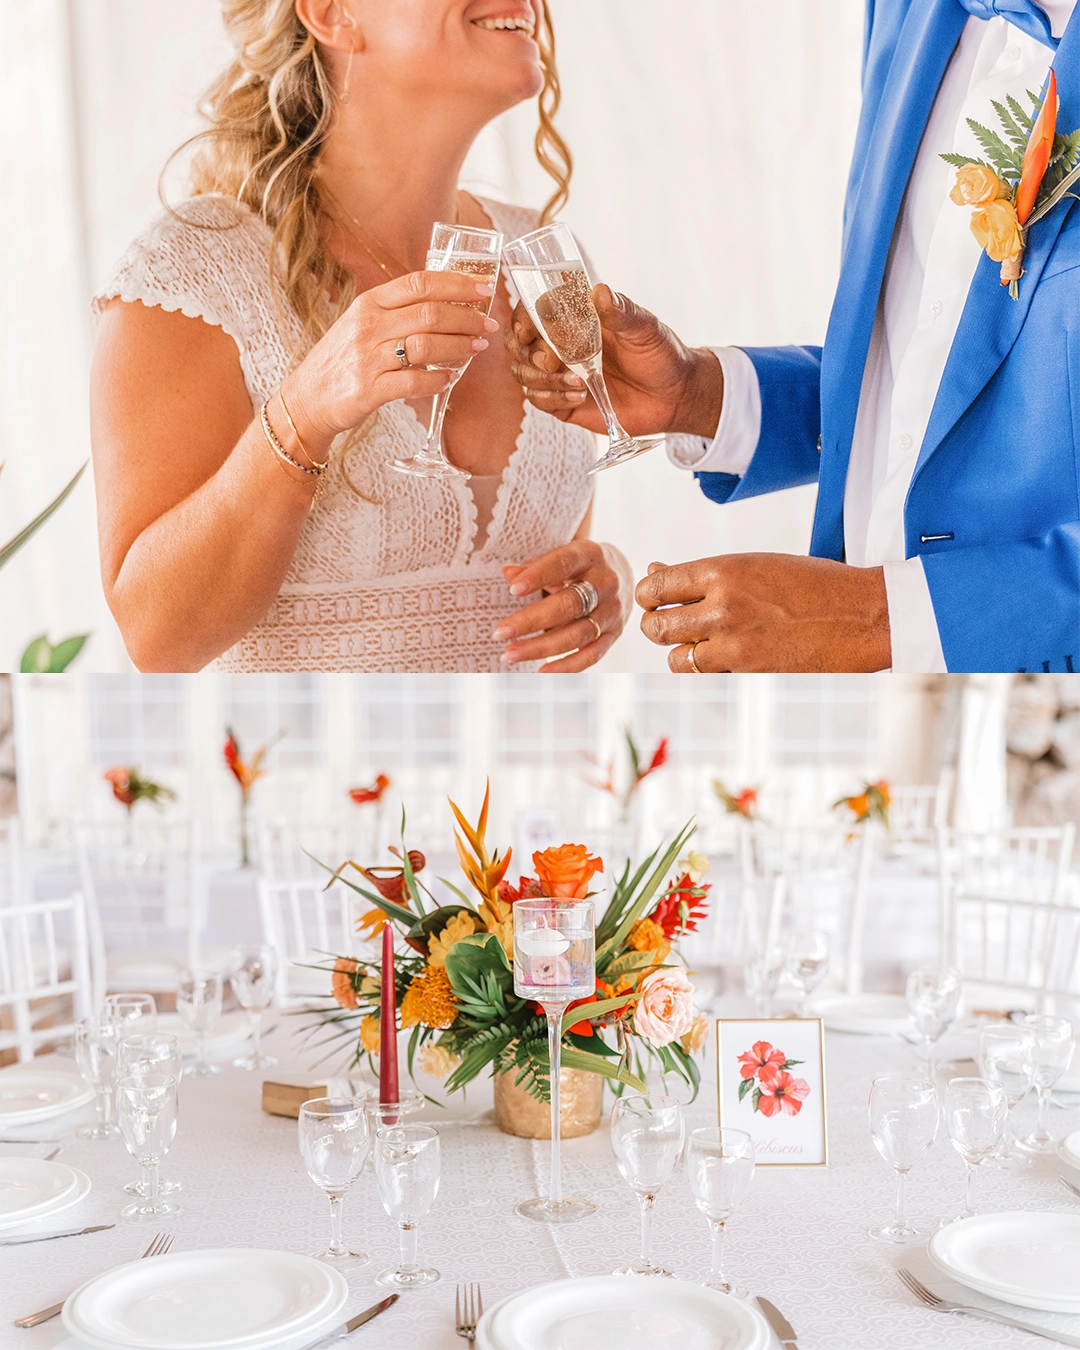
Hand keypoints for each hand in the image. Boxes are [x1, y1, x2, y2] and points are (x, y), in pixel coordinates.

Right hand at [283, 271, 499, 454]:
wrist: (307, 398)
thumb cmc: (342, 360)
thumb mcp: (362, 324)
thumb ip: (397, 312)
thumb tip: (445, 302)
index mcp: (369, 303)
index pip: (419, 283)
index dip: (457, 283)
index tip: (484, 289)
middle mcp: (368, 326)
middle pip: (429, 313)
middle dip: (466, 317)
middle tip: (488, 324)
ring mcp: (368, 358)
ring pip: (425, 346)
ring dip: (459, 346)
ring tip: (477, 347)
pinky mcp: (369, 389)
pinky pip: (413, 383)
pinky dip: (438, 380)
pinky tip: (451, 378)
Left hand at [493, 540, 630, 672]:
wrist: (621, 576)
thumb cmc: (579, 566)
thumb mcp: (561, 555)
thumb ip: (535, 565)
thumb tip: (508, 573)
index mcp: (590, 554)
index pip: (563, 564)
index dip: (538, 576)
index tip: (512, 590)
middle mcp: (606, 583)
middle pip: (569, 605)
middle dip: (531, 620)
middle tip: (500, 632)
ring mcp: (612, 612)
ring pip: (577, 635)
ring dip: (540, 648)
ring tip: (509, 654)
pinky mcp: (614, 635)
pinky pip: (591, 656)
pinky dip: (566, 666)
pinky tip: (540, 671)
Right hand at [505, 284, 723, 437]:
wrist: (675, 396)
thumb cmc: (660, 355)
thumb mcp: (644, 328)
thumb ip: (621, 312)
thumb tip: (599, 292)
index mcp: (575, 320)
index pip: (533, 312)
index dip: (523, 319)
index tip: (527, 330)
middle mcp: (561, 345)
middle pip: (518, 344)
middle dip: (528, 353)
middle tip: (552, 362)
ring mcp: (560, 375)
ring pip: (524, 373)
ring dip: (542, 379)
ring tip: (578, 382)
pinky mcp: (564, 402)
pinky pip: (539, 400)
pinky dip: (552, 397)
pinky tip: (579, 395)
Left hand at [636, 554, 890, 671]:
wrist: (862, 616)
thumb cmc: (813, 584)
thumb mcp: (755, 564)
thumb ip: (703, 574)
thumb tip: (656, 570)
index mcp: (723, 571)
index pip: (657, 586)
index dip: (647, 594)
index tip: (652, 598)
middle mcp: (722, 607)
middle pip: (657, 626)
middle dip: (655, 625)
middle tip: (663, 623)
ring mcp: (734, 644)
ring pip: (676, 658)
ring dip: (680, 651)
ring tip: (697, 641)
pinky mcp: (748, 672)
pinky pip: (706, 674)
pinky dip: (706, 667)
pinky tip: (723, 655)